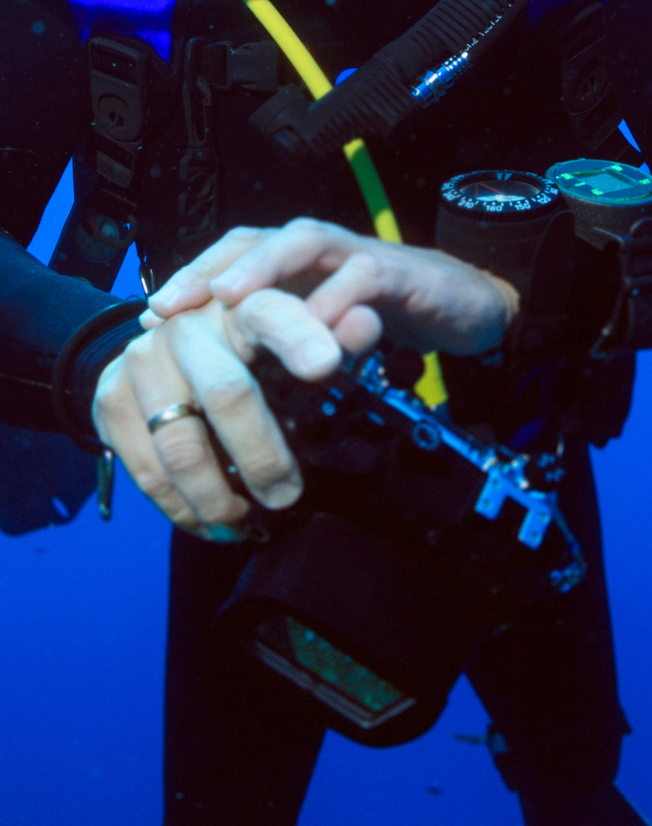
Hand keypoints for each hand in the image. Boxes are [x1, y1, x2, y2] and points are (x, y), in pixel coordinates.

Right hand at [92, 289, 352, 535]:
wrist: (163, 345)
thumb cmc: (250, 347)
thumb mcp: (295, 337)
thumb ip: (337, 333)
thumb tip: (368, 323)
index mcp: (242, 304)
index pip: (274, 313)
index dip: (300, 336)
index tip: (326, 365)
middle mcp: (186, 326)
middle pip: (228, 394)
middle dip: (263, 456)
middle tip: (288, 497)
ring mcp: (142, 361)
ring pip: (182, 447)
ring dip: (217, 497)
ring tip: (247, 522)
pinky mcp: (110, 399)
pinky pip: (147, 470)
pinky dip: (181, 507)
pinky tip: (210, 521)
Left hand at [148, 219, 517, 357]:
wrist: (468, 307)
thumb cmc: (386, 319)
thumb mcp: (322, 335)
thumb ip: (282, 346)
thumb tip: (219, 385)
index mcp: (297, 263)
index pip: (232, 254)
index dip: (189, 279)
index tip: (148, 320)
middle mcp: (321, 248)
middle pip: (256, 237)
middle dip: (210, 267)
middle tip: (172, 307)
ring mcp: (359, 253)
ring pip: (303, 242)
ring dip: (262, 267)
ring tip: (229, 299)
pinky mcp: (400, 271)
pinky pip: (361, 276)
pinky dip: (334, 300)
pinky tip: (310, 330)